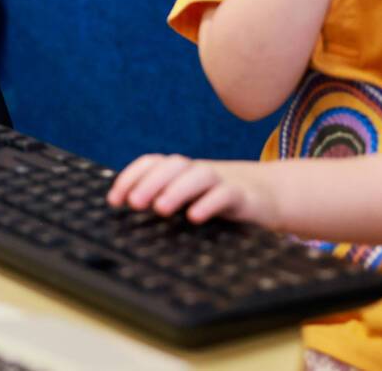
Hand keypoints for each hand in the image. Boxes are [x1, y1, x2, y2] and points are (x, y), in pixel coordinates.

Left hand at [107, 154, 277, 228]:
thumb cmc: (217, 200)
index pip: (152, 163)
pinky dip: (209, 203)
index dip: (131, 177)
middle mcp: (197, 171)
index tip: (114, 200)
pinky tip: (195, 217)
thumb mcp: (188, 199)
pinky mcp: (241, 196)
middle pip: (173, 166)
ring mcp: (221, 180)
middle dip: (150, 182)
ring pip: (198, 176)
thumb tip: (126, 213)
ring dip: (177, 189)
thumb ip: (162, 201)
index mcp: (181, 171)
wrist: (266, 195)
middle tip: (134, 204)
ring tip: (160, 209)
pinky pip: (225, 194)